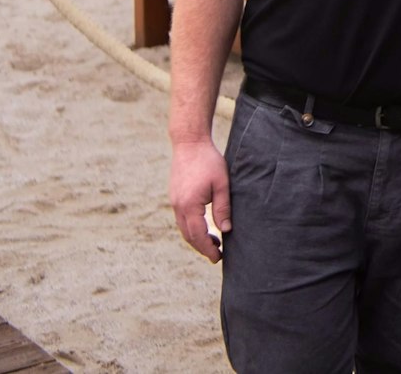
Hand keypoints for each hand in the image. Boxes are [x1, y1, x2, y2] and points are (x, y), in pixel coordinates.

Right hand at [169, 139, 229, 262]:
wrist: (189, 143)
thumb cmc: (209, 161)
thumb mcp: (222, 184)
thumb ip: (223, 207)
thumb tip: (226, 230)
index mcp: (189, 205)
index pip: (198, 235)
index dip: (207, 249)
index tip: (218, 258)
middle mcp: (178, 206)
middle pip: (188, 235)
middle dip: (202, 248)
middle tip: (217, 255)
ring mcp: (174, 202)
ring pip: (184, 228)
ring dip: (197, 238)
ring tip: (214, 243)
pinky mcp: (175, 197)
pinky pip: (182, 219)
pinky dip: (192, 228)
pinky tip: (204, 227)